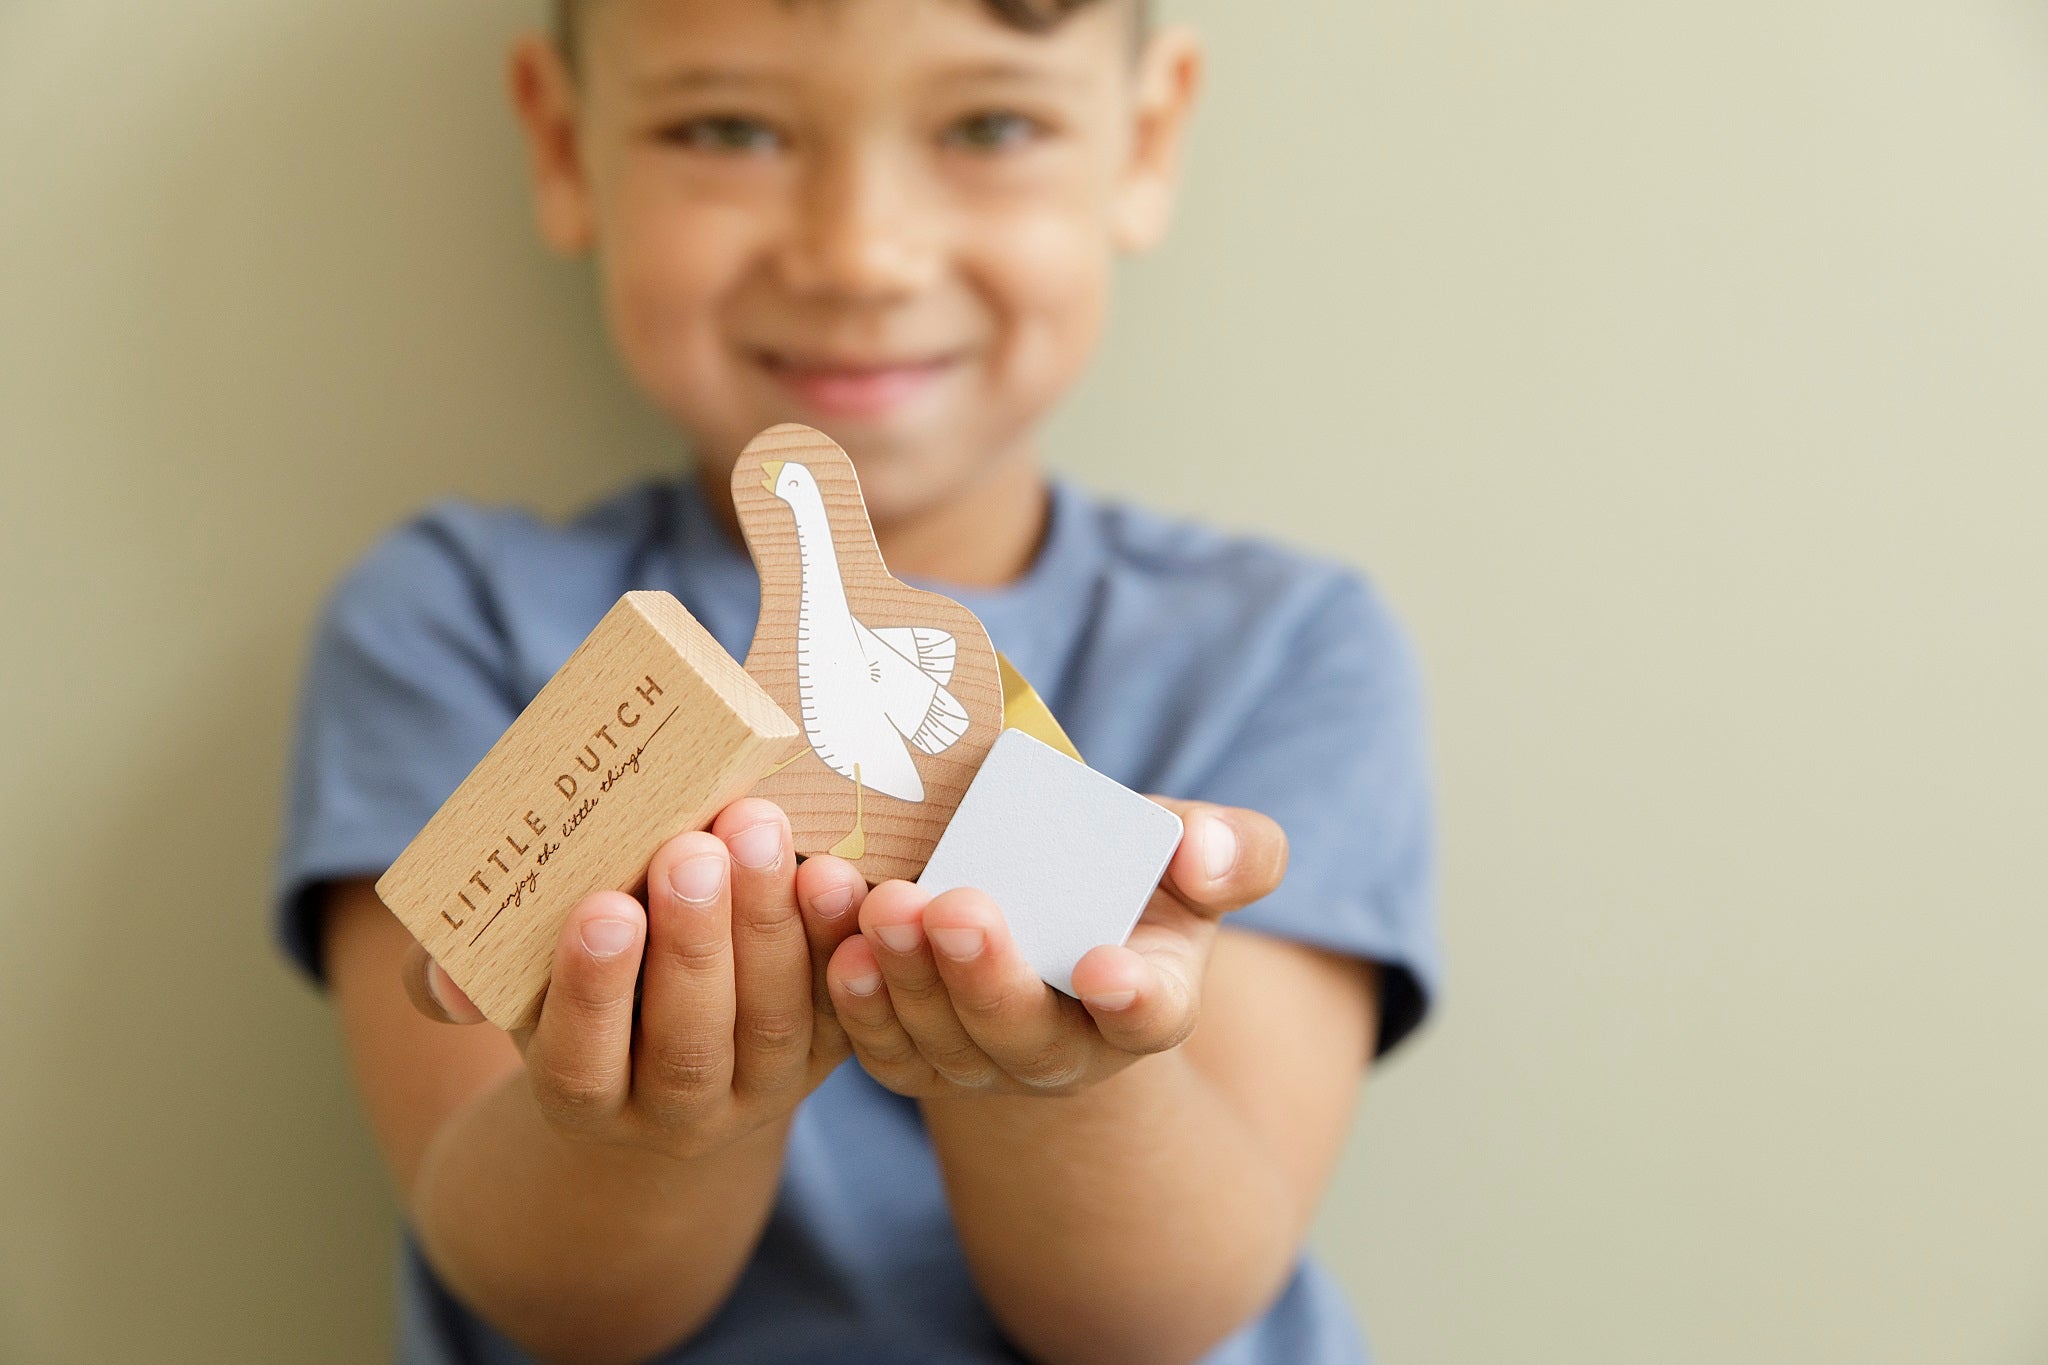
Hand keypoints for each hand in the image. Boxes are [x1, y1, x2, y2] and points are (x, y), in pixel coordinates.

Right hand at [401, 798, 869, 1160]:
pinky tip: (834, 870)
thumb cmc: (577, 996)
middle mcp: (674, 1111)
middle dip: (693, 943)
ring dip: (769, 924)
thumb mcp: (515, 993)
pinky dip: (840, 940)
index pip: (581, 1060)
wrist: (669, 1069)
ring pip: (770, 1023)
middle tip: (692, 849)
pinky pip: (844, 1007)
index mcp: (583, 1098)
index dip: (592, 989)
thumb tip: (437, 978)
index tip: (603, 908)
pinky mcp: (826, 1055)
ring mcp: (758, 1090)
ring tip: (757, 830)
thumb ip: (467, 976)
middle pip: (687, 1043)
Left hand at [821, 800, 1287, 1098]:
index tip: (1104, 968)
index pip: (1148, 1015)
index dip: (1130, 998)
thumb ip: (1233, 852)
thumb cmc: (1132, 883)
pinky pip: (879, 1043)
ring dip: (904, 977)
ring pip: (940, 1038)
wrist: (1050, 924)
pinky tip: (834, 943)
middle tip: (954, 907)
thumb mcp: (1194, 857)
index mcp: (1148, 1002)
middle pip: (1023, 1033)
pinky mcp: (914, 1058)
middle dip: (984, 975)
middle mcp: (1065, 1051)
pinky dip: (853, 998)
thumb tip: (1206, 856)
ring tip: (880, 906)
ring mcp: (982, 1061)